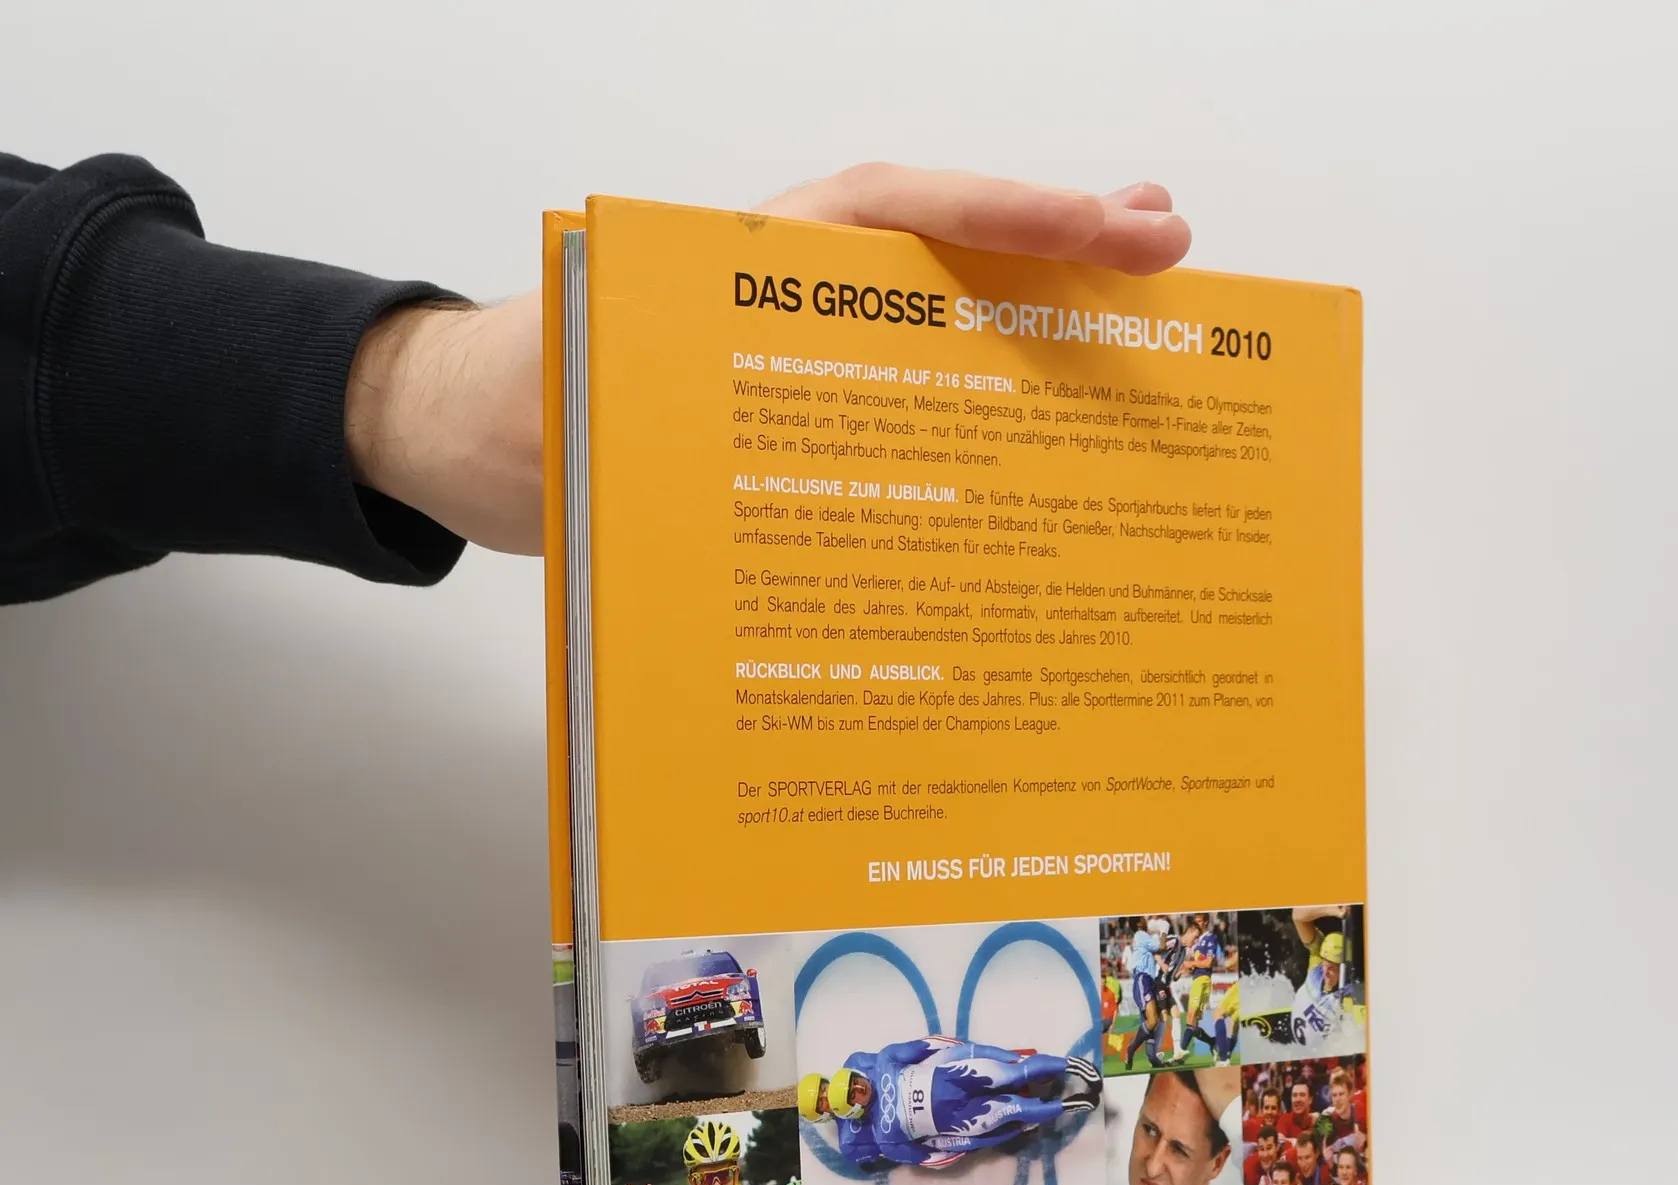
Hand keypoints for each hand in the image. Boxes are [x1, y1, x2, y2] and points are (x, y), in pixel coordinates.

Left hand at [347, 165, 1191, 555]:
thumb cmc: (521, 410)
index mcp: (745, 272)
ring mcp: (811, 348)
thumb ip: (632, 401)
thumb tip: (704, 429)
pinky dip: (995, 389)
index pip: (889, 217)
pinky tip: (1057, 420)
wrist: (479, 447)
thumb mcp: (568, 400)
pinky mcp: (814, 406)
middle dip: (1059, 243)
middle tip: (1171, 242)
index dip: (1000, 223)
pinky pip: (917, 390)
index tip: (1104, 233)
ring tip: (1150, 288)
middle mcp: (795, 298)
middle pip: (943, 248)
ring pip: (944, 314)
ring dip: (1045, 305)